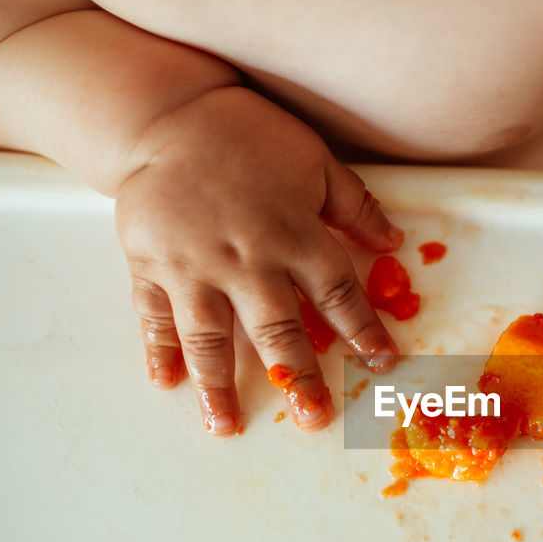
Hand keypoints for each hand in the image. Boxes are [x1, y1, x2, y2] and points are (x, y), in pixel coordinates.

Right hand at [115, 86, 402, 435]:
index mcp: (295, 236)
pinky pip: (154, 315)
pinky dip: (158, 350)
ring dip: (220, 385)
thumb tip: (392, 243)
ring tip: (227, 426)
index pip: (339, 296)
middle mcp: (247, 260)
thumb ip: (354, 207)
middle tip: (313, 419)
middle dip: (298, 379)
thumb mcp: (315, 161)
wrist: (167, 115)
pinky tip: (165, 385)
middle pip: (278, 332)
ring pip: (210, 337)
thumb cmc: (247, 135)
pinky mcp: (150, 264)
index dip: (363, 333)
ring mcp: (194, 267)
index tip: (381, 365)